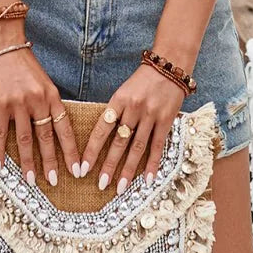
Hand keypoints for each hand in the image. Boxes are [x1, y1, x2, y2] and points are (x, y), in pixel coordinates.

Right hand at [0, 21, 80, 185]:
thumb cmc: (25, 65)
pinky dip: (0, 151)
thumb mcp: (44, 83)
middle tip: (54, 182)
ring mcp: (18, 103)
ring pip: (24, 139)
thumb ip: (49, 103)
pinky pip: (0, 133)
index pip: (65, 128)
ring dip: (28, 162)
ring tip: (30, 180)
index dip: (71, 150)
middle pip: (46, 137)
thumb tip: (55, 129)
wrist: (5, 46)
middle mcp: (38, 100)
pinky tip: (0, 166)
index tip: (77, 170)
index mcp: (52, 96)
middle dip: (50, 161)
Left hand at [80, 63, 185, 191]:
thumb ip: (115, 111)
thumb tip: (103, 138)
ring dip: (129, 169)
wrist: (168, 66)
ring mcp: (151, 115)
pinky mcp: (166, 120)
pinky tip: (148, 179)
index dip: (92, 149)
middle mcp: (133, 108)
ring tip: (121, 187)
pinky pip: (158, 145)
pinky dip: (153, 163)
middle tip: (101, 184)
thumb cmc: (142, 81)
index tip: (83, 168)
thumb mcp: (123, 91)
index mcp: (118, 99)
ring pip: (137, 147)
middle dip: (109, 164)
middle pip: (119, 141)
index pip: (102, 128)